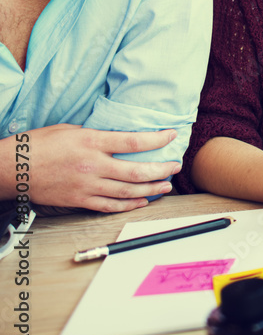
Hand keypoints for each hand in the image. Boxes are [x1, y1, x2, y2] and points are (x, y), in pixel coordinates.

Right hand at [7, 124, 179, 212]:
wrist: (12, 169)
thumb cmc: (38, 144)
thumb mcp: (70, 128)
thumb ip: (96, 134)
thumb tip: (116, 137)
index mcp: (92, 142)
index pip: (134, 141)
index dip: (157, 140)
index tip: (172, 136)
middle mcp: (92, 165)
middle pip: (136, 171)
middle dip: (161, 169)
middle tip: (175, 166)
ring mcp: (86, 186)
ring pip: (126, 191)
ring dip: (150, 190)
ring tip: (166, 186)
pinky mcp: (78, 200)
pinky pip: (108, 206)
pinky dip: (127, 205)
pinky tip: (140, 202)